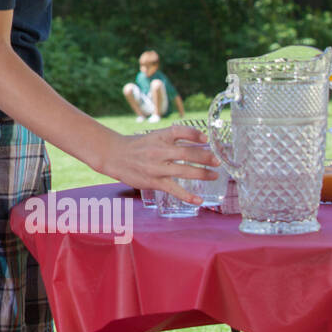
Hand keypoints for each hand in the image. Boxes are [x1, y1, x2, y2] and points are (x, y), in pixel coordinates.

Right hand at [96, 123, 220, 204]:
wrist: (114, 155)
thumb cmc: (136, 146)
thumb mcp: (153, 137)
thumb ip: (172, 140)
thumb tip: (198, 143)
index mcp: (159, 136)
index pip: (180, 131)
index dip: (194, 134)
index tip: (206, 138)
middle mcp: (159, 150)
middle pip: (187, 152)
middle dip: (206, 157)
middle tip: (218, 161)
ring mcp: (157, 167)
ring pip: (185, 170)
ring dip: (203, 173)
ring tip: (214, 175)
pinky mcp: (154, 181)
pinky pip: (174, 189)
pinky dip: (188, 196)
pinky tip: (199, 200)